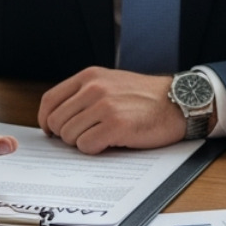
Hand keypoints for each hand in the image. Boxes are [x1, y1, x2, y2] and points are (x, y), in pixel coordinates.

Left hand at [37, 67, 184, 153]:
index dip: (46, 120)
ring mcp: (104, 106)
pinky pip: (86, 146)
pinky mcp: (115, 125)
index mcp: (89, 76)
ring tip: (102, 136)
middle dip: (66, 135)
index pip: (50, 100)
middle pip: (57, 121)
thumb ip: (85, 93)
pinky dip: (95, 149)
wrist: (178, 101)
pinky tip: (110, 142)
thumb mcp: (111, 82)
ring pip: (69, 136)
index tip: (51, 130)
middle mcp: (94, 88)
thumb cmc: (146, 97)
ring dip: (82, 142)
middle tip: (84, 136)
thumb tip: (59, 118)